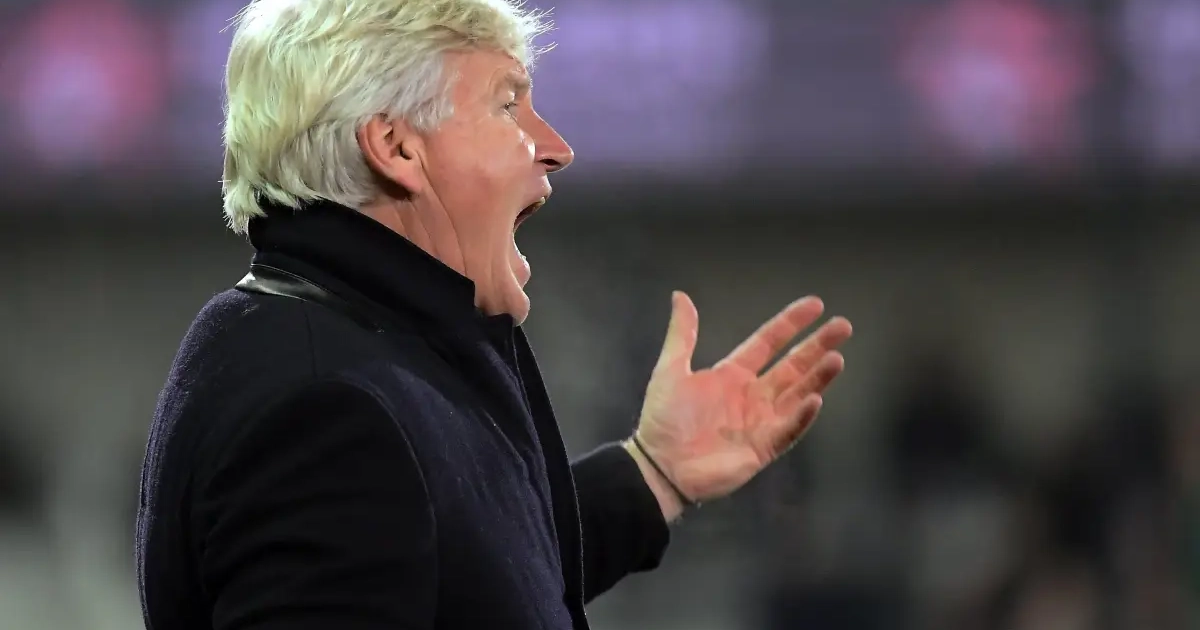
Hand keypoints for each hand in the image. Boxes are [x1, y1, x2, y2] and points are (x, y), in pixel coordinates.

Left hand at [633, 292, 851, 508]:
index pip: (768, 342)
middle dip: (817, 346)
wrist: (659, 465)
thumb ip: (682, 334)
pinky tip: (815, 399)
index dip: (790, 323)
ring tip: (837, 358)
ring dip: (817, 377)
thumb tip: (680, 296)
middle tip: (843, 327)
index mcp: (732, 374)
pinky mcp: (764, 447)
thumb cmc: (664, 419)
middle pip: (792, 365)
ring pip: (798, 394)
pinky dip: (801, 416)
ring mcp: (761, 421)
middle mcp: (752, 395)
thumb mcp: (671, 369)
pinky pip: (788, 429)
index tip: (816, 305)